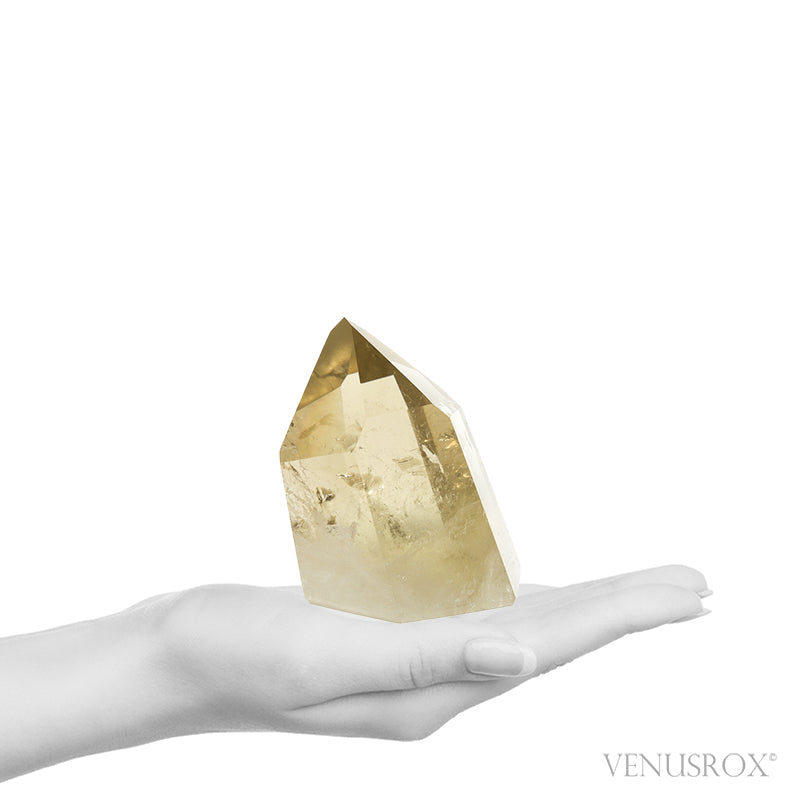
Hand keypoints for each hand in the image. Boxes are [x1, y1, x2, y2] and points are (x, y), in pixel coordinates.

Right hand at [152, 564, 709, 741]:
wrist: (184, 653)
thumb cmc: (245, 654)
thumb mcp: (331, 659)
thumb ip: (427, 659)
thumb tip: (524, 660)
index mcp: (434, 689)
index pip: (553, 644)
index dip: (625, 613)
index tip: (690, 592)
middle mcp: (438, 679)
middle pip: (555, 636)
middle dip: (627, 608)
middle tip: (695, 587)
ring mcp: (415, 658)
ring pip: (524, 624)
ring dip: (586, 602)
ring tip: (639, 593)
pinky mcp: (392, 635)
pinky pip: (477, 613)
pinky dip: (526, 597)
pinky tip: (543, 594)